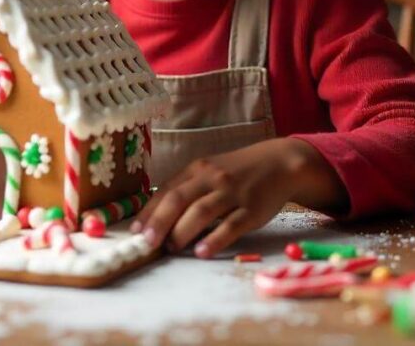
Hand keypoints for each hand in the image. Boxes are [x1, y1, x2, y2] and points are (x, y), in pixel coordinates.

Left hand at [130, 137, 346, 258]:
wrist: (279, 163)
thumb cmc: (237, 172)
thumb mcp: (209, 172)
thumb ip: (187, 189)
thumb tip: (158, 216)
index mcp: (197, 169)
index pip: (167, 191)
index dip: (150, 211)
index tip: (135, 231)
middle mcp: (212, 178)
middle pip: (179, 199)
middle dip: (159, 222)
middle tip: (146, 243)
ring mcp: (232, 193)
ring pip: (202, 212)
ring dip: (183, 232)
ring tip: (171, 249)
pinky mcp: (252, 209)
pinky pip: (231, 225)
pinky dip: (215, 239)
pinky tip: (202, 252)